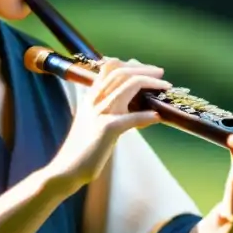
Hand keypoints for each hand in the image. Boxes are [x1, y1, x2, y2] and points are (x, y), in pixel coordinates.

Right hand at [47, 57, 168, 190]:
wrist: (67, 169)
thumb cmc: (83, 148)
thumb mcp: (91, 121)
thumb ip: (104, 108)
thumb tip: (127, 102)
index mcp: (91, 97)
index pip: (108, 67)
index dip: (129, 63)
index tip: (144, 67)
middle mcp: (95, 101)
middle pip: (121, 72)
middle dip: (144, 69)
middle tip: (160, 72)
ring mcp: (100, 114)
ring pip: (127, 86)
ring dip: (150, 83)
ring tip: (165, 86)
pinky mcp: (106, 130)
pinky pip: (131, 119)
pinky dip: (146, 116)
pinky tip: (157, 116)